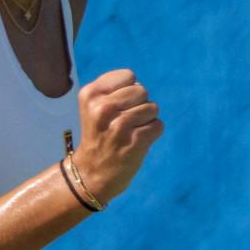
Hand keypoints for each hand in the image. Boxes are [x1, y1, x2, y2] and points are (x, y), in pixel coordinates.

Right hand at [70, 69, 163, 204]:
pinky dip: (152, 134)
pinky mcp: (135, 142)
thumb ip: (114, 90)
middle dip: (139, 105)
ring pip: (152, 108)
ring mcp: (120, 125)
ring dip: (145, 120)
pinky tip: (136, 143)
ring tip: (129, 133)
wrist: (91, 174)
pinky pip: (158, 125)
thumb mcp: (93, 106)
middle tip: (123, 122)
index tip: (116, 107)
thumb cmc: (98, 135)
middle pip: (142, 90)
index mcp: (90, 94)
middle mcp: (103, 108)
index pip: (128, 76)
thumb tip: (140, 87)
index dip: (127, 90)